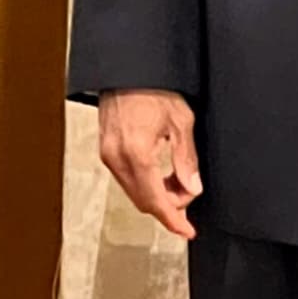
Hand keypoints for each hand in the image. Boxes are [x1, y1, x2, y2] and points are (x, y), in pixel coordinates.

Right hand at [97, 89, 201, 238]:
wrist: (126, 68)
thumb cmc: (152, 86)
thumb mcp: (180, 120)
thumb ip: (186, 158)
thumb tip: (192, 187)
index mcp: (137, 153)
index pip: (156, 201)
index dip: (173, 221)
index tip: (187, 231)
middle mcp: (117, 158)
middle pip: (144, 201)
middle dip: (169, 207)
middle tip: (189, 196)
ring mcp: (108, 154)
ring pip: (134, 192)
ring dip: (157, 195)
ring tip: (178, 182)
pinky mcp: (105, 149)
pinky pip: (126, 179)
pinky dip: (145, 183)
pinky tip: (160, 174)